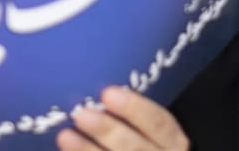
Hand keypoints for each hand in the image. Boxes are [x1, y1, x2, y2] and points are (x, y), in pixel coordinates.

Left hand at [56, 86, 188, 150]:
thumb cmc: (142, 145)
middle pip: (135, 147)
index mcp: (173, 143)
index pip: (160, 123)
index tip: (109, 93)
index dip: (135, 108)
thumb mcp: (150, 132)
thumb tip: (99, 92)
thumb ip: (134, 117)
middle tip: (82, 114)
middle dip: (108, 130)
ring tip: (65, 136)